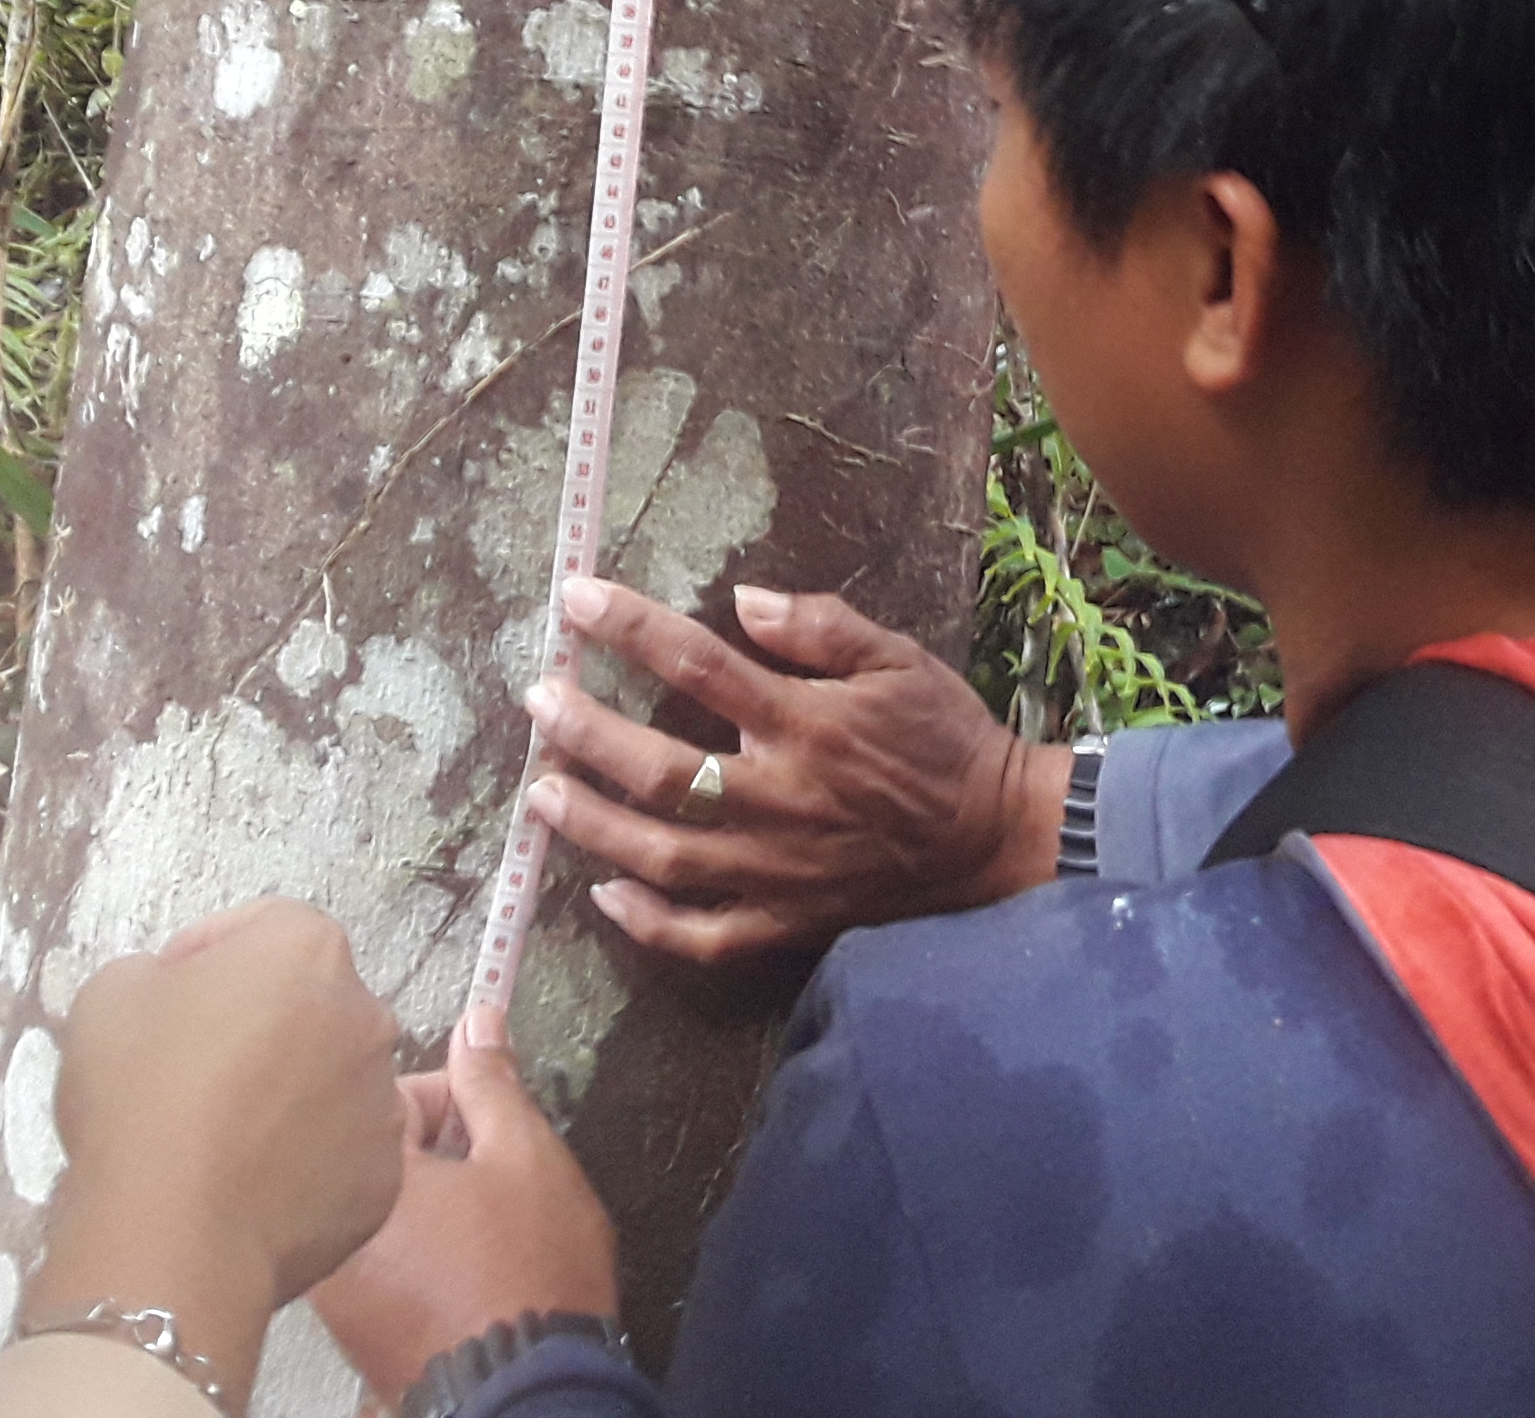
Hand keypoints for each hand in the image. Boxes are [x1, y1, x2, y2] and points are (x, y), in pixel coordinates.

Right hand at [28, 901, 405, 1388]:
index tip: (168, 991)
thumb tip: (176, 995)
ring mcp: (383, 1103)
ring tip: (226, 1138)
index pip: (264, 927)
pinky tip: (253, 1187)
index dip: (209, 952)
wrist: (172, 1233)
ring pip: (333, 1081)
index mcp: (308, 951)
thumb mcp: (110, 996)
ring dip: (291, 1093)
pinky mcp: (382, 1182)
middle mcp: (366, 1016)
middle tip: (197, 1066)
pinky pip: (341, 1156)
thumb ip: (155, 973)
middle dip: (261, 1022)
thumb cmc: (141, 1096)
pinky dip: (306, 1163)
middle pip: (311, 1004)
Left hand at [308, 1038, 620, 1404]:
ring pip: (380, 1216)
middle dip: (436, 1155)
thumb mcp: (526, 1157)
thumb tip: (477, 1022)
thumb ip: (492, 1084)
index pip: (391, 1097)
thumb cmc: (530, 1277)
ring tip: (480, 1231)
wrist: (530, 1391)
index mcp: (368, 1176)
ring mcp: (338, 1294)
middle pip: (376, 1156)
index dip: (453, 1101)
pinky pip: (380, 1272)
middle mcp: (334, 1234)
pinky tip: (463, 1274)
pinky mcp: (356, 1338)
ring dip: (424, 1210)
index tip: (489, 1120)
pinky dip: (415, 1263)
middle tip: (492, 1177)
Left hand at [525, 575, 1065, 963]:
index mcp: (808, 725)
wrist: (997, 841)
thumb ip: (822, 627)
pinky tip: (603, 893)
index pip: (701, 665)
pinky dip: (648, 922)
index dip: (631, 629)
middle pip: (662, 772)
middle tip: (537, 701)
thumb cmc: (946, 738)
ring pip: (665, 857)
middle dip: (588, 735)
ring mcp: (777, 872)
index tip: (575, 598)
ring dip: (594, 826)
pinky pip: (704, 936)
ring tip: (541, 794)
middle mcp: (781, 800)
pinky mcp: (786, 924)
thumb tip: (742, 600)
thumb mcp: (899, 660)